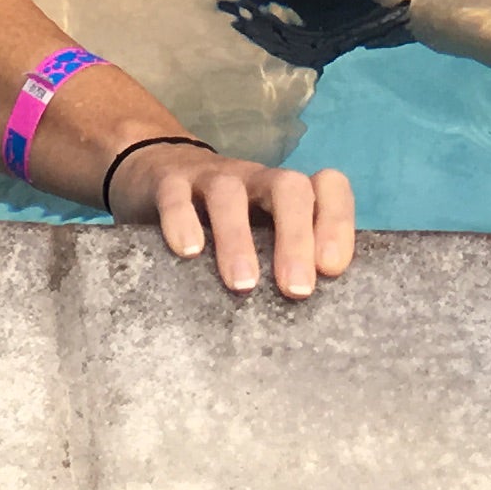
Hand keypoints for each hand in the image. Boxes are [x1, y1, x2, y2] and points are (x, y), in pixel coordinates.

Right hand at [109, 143, 352, 298]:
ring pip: (229, 193)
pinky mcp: (168, 182)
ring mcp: (210, 177)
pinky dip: (182, 220)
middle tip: (297, 290)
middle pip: (288, 187)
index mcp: (284, 194)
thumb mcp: (258, 234)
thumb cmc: (222, 221)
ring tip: (243, 284)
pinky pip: (176, 195)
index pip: (327, 186)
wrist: (154, 169)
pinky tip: (188, 252)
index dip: (336, 221)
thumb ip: (284, 263)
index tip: (332, 269)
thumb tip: (315, 320)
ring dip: (239, 238)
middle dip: (296, 238)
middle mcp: (254, 179)